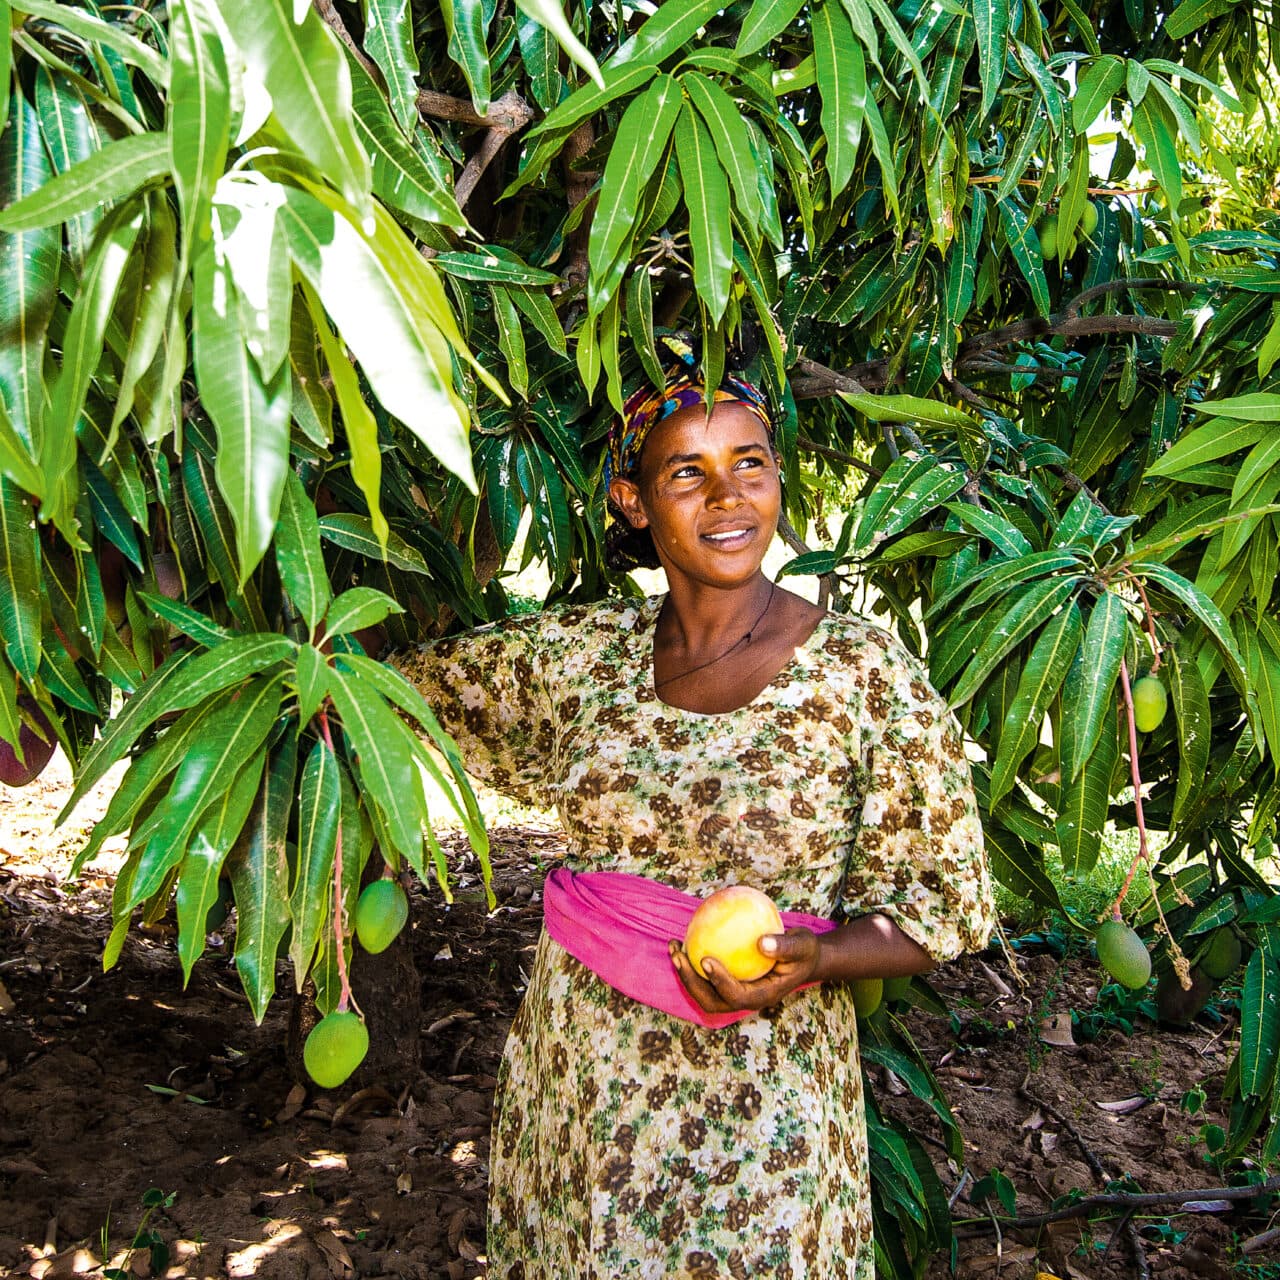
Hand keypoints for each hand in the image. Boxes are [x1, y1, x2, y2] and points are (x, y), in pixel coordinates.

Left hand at [668, 928, 823, 1013]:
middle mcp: (746, 999)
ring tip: (674, 947)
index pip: (737, 997)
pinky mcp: (728, 980)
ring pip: (703, 991)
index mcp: (763, 996)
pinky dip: (691, 960)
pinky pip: (705, 974)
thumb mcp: (803, 945)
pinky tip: (684, 937)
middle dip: (690, 982)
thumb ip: (785, 946)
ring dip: (685, 972)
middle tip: (678, 955)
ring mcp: (735, 992)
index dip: (719, 982)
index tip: (706, 959)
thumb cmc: (804, 950)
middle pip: (712, 1001)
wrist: (803, 958)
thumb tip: (761, 942)